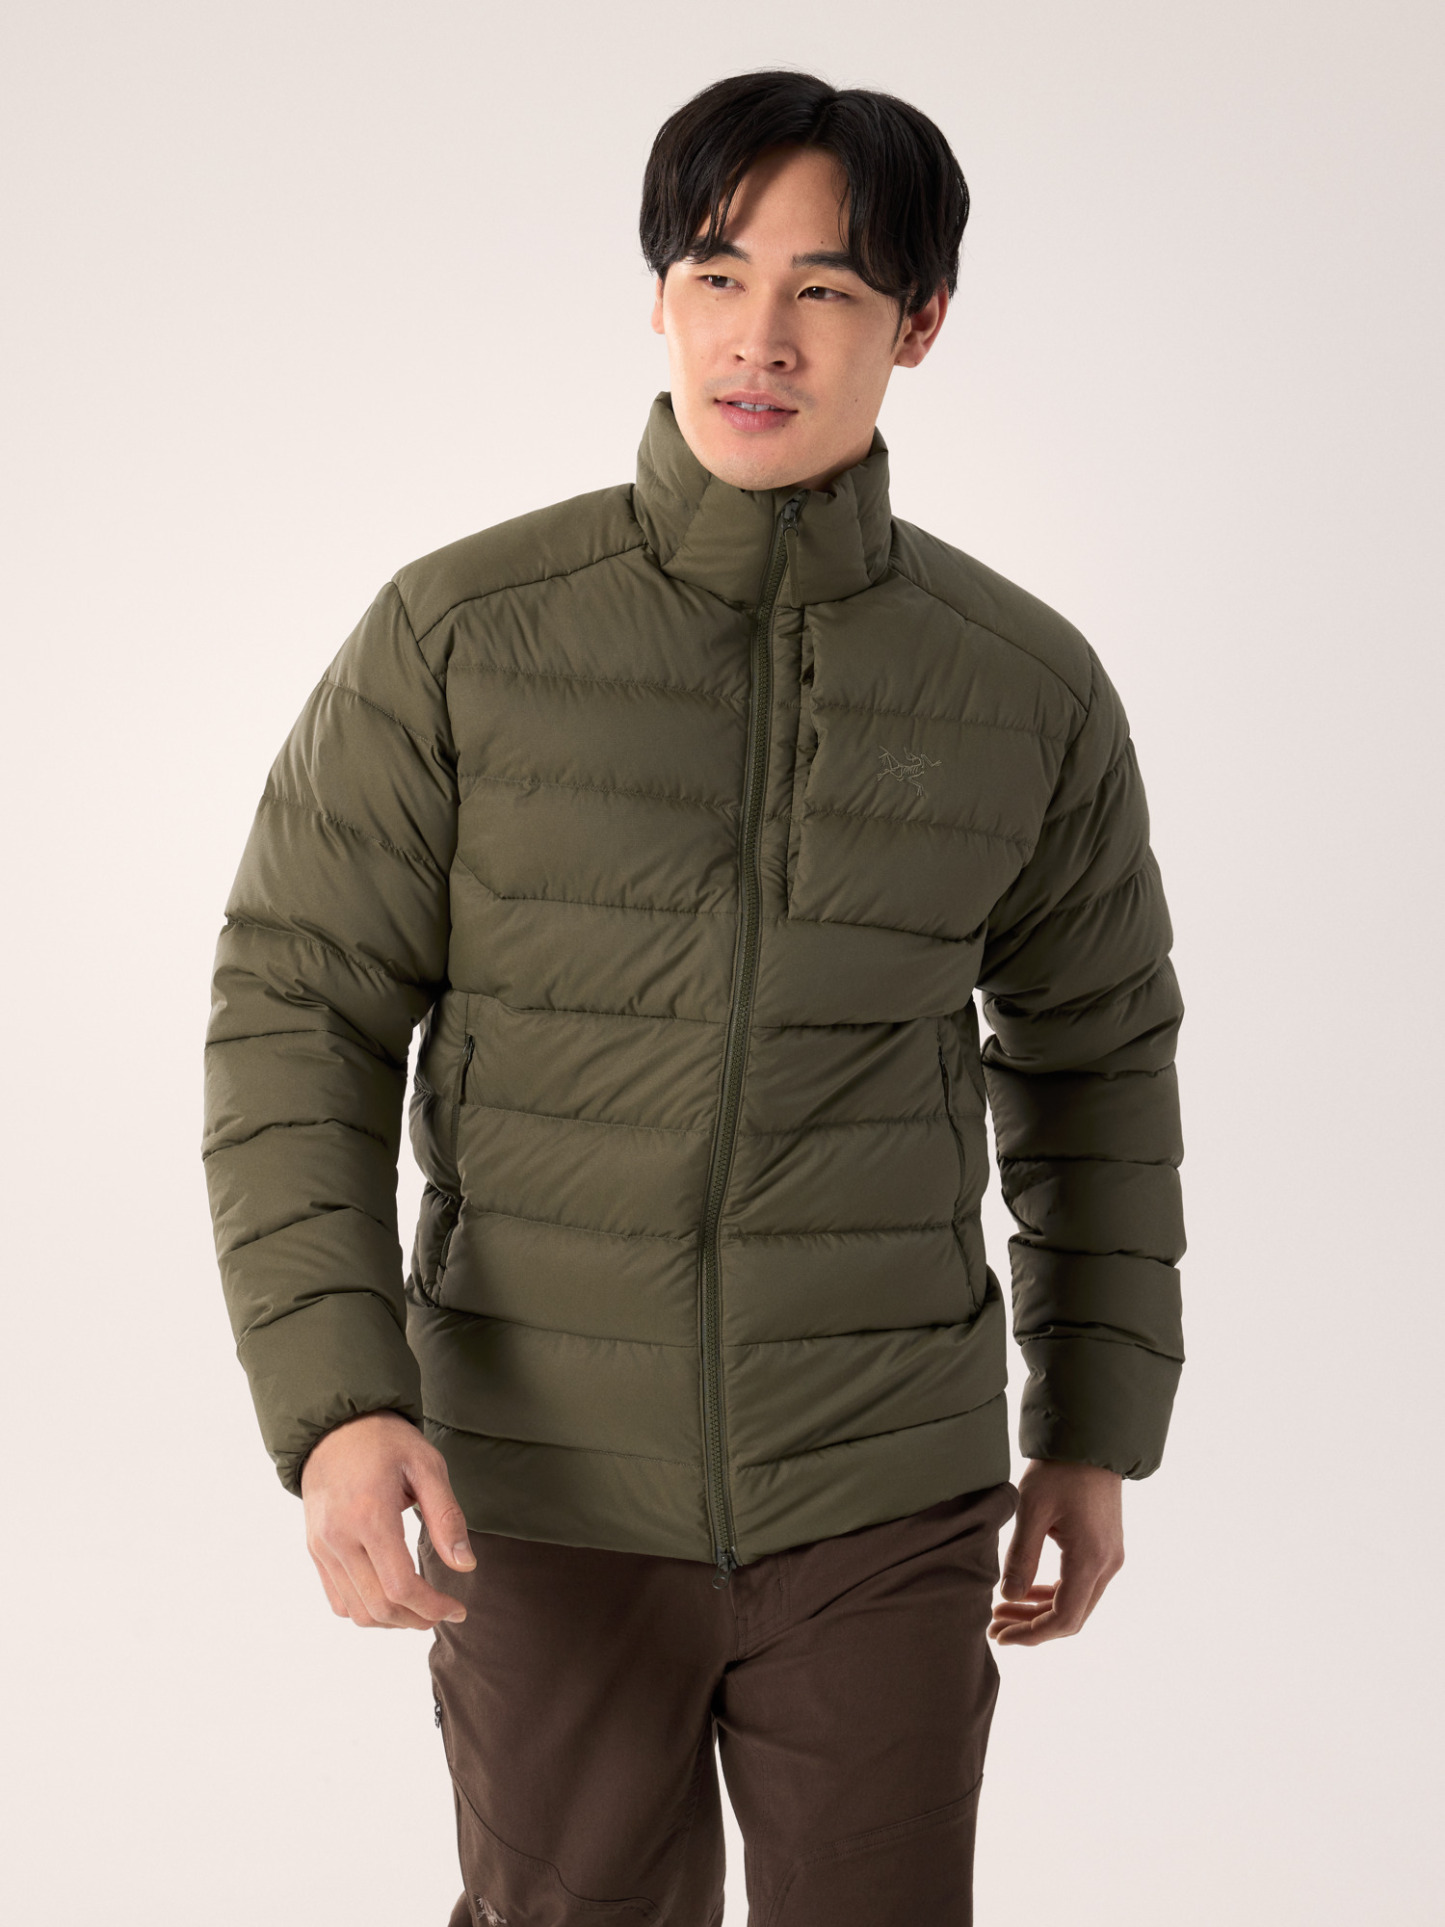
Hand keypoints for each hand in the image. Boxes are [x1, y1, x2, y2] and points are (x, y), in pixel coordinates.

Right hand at [300, 1410, 476, 1628]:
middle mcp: (339, 1537)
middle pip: (379, 1606)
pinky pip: (338, 1600)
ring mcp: (322, 1547)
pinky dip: (366, 1610)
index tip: (458, 1608)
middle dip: (418, 1619)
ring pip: (356, 1611)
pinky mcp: (315, 1550)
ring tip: (421, 1609)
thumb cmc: (386, 1442)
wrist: (335, 1427)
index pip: (401, 1586)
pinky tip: (391, 1599)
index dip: (433, 1607)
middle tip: (444, 1612)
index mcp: (370, 1514)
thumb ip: (446, 1516)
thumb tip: (465, 1566)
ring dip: (393, 1621)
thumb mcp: (427, 1466)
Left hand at [988, 1458, 1123, 1646]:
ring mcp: (1110, 1558)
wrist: (1091, 1443)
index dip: (1030, 1634)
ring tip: (1003, 1611)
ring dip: (1040, 1612)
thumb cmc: (1059, 1471)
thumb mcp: (1031, 1510)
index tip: (1000, 1636)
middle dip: (1032, 1627)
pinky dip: (1053, 1595)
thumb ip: (1020, 1557)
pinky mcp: (1105, 1549)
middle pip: (1071, 1618)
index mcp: (1090, 1560)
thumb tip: (1009, 1596)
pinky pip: (1080, 1586)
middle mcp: (1107, 1565)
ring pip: (1076, 1604)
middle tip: (994, 1625)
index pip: (1063, 1619)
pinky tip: (1025, 1592)